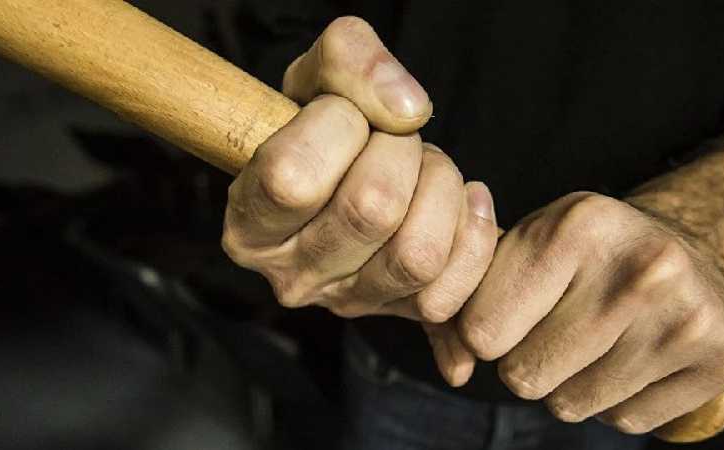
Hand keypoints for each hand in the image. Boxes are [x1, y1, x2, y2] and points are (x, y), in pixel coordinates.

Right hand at [221, 17, 497, 323]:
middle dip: (400, 150)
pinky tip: (462, 200)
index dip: (338, 126)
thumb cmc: (324, 125)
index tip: (344, 114)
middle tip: (394, 138)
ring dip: (440, 186)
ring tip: (425, 167)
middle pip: (371, 210)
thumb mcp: (317, 75)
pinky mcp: (402, 311)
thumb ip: (348, 60)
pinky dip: (474, 230)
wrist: (355, 167)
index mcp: (249, 225)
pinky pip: (455, 282)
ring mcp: (349, 301)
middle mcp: (292, 276)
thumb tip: (407, 110)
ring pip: (418, 253)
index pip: (294, 178)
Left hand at [451, 192, 723, 433]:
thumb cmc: (586, 253)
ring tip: (598, 339)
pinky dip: (617, 400)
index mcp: (579, 226)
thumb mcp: (528, 245)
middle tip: (559, 327)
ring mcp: (687, 315)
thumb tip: (449, 354)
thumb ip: (470, 292)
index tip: (512, 312)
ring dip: (570, 384)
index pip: (482, 331)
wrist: (687, 248)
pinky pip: (626, 422)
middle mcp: (641, 267)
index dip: (487, 330)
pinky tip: (635, 356)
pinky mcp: (722, 355)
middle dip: (529, 360)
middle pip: (524, 376)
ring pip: (571, 406)